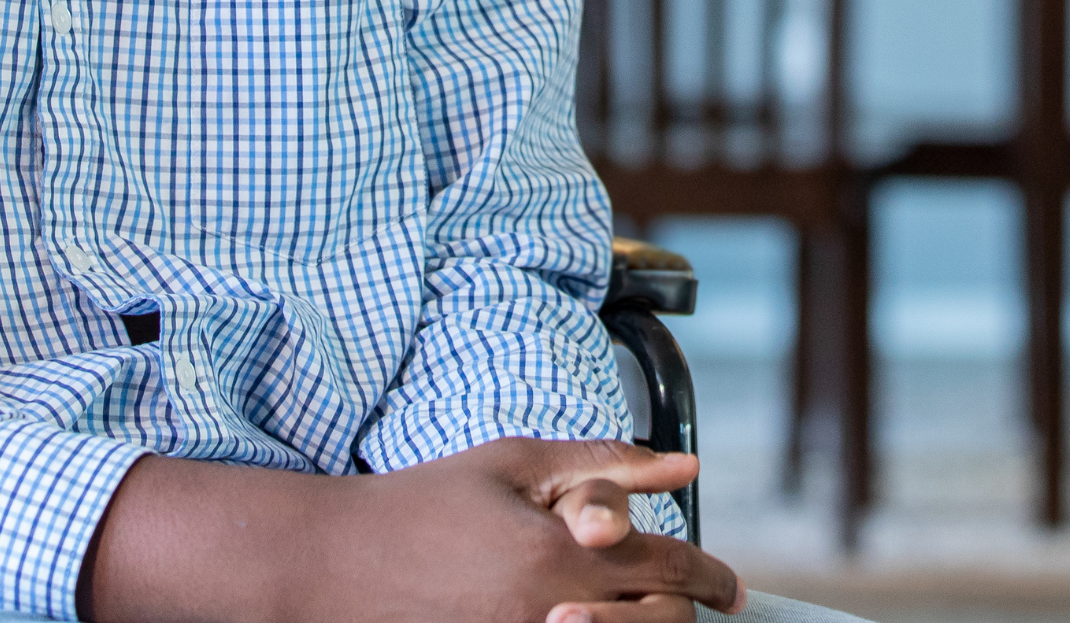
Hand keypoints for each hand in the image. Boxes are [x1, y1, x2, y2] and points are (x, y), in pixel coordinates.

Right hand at [83, 437, 743, 620]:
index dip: (713, 579)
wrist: (336, 564)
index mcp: (558, 549)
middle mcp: (549, 611)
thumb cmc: (426, 501)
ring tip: (648, 618)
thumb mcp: (514, 463)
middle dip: (685, 613)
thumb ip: (604, 462)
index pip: (669, 569)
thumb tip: (687, 464)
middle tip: (696, 604)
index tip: (733, 589)